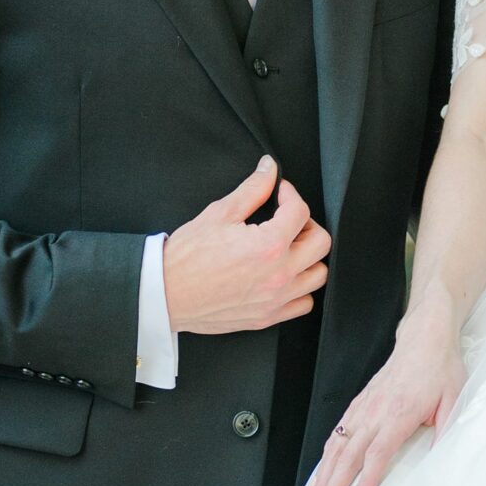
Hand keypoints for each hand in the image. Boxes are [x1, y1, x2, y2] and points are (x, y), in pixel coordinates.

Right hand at [162, 156, 328, 335]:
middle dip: (306, 223)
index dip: (290, 194)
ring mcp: (275, 300)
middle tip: (287, 219)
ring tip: (288, 247)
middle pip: (320, 242)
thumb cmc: (187, 256)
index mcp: (269, 245)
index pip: (300, 211)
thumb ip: (253, 188)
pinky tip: (284, 275)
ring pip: (318, 275)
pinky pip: (304, 303)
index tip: (279, 193)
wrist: (165, 293)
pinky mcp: (267, 317)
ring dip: (308, 256)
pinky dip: (300, 288)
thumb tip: (270, 168)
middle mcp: (278, 275)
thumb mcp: (220, 213)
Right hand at [304, 299, 465, 485]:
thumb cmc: (440, 369)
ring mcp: (364, 407)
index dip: (366, 480)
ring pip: (337, 446)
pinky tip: (320, 471)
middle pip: (348, 456)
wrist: (425, 338)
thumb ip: (445, 432)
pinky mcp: (359, 403)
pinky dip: (326, 455)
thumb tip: (440, 461)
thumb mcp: (454, 400)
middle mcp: (376, 411)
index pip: (378, 453)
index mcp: (400, 413)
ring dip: (322, 475)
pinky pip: (337, 432)